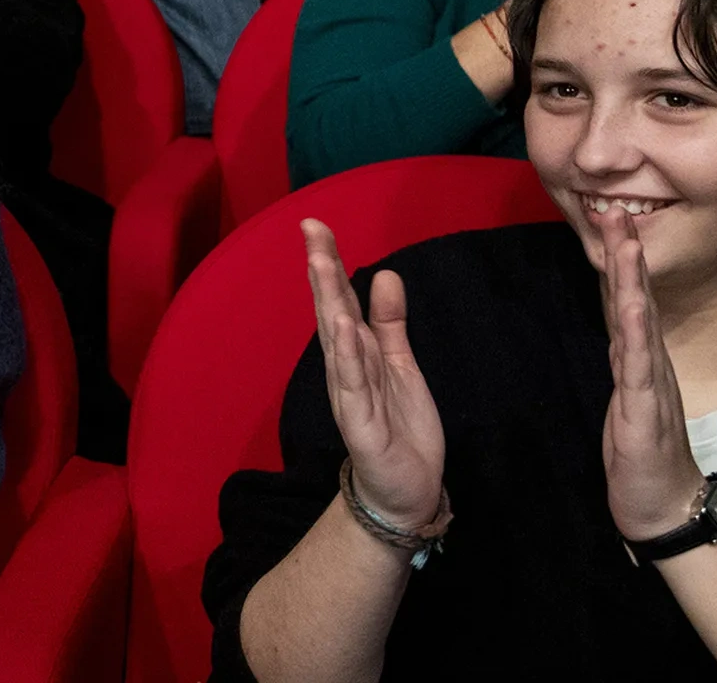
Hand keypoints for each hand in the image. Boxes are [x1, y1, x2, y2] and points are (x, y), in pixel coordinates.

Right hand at [303, 220, 447, 533]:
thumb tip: (384, 273)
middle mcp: (345, 368)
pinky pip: (354, 384)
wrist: (406, 491)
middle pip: (330, 311)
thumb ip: (390, 322)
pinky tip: (343, 325)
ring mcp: (350, 395)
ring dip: (328, 302)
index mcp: (355, 353)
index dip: (328, 262)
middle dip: (322, 271)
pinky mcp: (362, 424)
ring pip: (337, 342)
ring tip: (321, 264)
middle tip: (311, 230)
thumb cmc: (400, 428)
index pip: (338, 299)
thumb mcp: (400, 366)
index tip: (316, 225)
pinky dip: (348, 354)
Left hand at [595, 207, 710, 541]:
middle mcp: (648, 364)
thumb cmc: (640, 453)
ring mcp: (649, 383)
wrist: (662, 504)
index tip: (613, 223)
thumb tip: (616, 331)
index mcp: (639, 360)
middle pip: (636, 299)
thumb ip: (623, 363)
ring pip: (639, 322)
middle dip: (627, 254)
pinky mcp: (644, 409)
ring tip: (627, 241)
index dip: (623, 262)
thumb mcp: (625, 397)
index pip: (629, 301)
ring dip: (632, 280)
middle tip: (617, 210)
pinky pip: (639, 365)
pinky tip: (632, 307)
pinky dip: (635, 333)